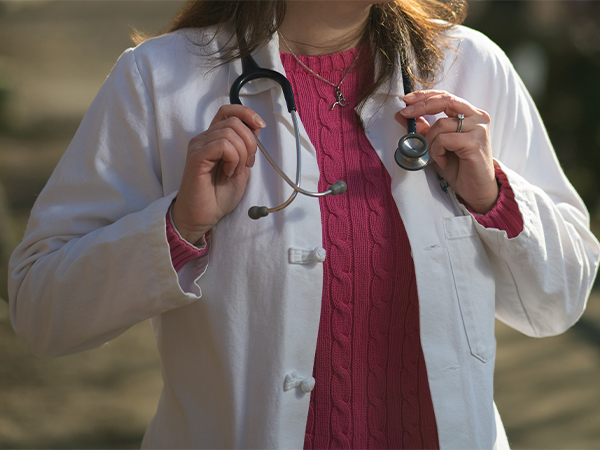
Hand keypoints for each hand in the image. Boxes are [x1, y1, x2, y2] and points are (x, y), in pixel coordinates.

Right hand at [172, 105, 264, 243]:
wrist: (203, 216)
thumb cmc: (218, 196)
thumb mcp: (241, 168)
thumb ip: (246, 148)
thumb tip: (256, 127)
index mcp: (214, 139)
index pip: (228, 111)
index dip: (246, 113)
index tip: (260, 127)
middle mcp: (204, 138)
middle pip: (234, 121)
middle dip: (250, 142)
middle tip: (246, 164)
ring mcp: (199, 146)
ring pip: (230, 133)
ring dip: (241, 154)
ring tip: (234, 171)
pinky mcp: (196, 157)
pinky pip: (222, 145)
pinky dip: (232, 158)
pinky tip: (228, 172)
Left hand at [395, 90, 497, 213]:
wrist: (475, 189)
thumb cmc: (458, 166)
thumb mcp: (436, 144)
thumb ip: (423, 128)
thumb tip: (402, 115)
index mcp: (470, 113)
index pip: (445, 96)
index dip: (424, 96)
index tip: (406, 100)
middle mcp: (477, 117)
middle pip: (445, 100)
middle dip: (421, 106)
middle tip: (404, 114)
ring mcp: (478, 129)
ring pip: (441, 124)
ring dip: (429, 142)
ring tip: (433, 156)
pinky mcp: (475, 142)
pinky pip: (444, 140)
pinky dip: (436, 151)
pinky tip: (442, 161)